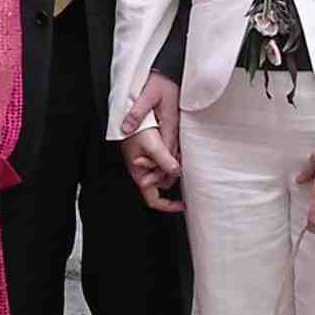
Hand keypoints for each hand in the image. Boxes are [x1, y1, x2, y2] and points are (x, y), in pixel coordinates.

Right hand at [119, 74, 184, 213]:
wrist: (131, 109)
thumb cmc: (135, 127)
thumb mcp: (152, 144)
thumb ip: (164, 161)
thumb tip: (176, 173)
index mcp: (139, 173)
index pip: (154, 199)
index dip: (168, 205)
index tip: (182, 205)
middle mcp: (144, 169)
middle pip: (165, 182)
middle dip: (173, 173)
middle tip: (177, 158)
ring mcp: (148, 159)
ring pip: (168, 169)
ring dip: (174, 161)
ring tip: (173, 146)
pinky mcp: (153, 149)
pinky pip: (168, 157)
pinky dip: (173, 153)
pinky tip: (174, 143)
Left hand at [119, 74, 181, 161]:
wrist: (172, 70)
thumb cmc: (162, 80)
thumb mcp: (148, 94)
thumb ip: (137, 112)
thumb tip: (126, 128)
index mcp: (170, 122)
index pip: (165, 150)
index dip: (155, 161)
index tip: (141, 163)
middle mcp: (174, 126)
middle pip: (171, 154)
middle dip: (159, 167)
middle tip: (142, 172)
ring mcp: (175, 125)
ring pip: (172, 149)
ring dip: (161, 159)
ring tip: (146, 166)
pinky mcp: (172, 122)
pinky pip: (170, 141)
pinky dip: (163, 150)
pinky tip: (153, 152)